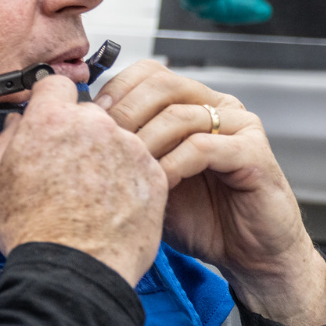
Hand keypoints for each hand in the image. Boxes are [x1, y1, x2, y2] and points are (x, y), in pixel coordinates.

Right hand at [0, 75, 166, 286]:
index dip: (50, 101)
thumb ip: (4, 142)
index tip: (50, 116)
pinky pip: (140, 164)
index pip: (56, 84)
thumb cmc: (32, 231)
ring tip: (90, 192)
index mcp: (51, 121)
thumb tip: (15, 126)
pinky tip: (110, 204)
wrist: (73, 269)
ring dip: (105, 155)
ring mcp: (129, 148)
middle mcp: (94, 125)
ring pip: (117, 138)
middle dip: (79, 133)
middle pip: (89, 113)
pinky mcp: (154, 173)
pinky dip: (128, 178)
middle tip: (67, 167)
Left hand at [95, 60, 325, 325]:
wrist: (244, 253)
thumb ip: (122, 151)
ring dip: (143, 143)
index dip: (113, 91)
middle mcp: (217, 105)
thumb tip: (70, 133)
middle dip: (123, 113)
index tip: (85, 120)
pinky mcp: (255, 152)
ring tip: (124, 170)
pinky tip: (156, 185)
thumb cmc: (195, 216)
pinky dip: (172, 165)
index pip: (146, 73)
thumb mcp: (146, 178)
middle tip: (101, 144)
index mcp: (191, 102)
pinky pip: (204, 147)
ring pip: (179, 114)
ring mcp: (240, 126)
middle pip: (161, 83)